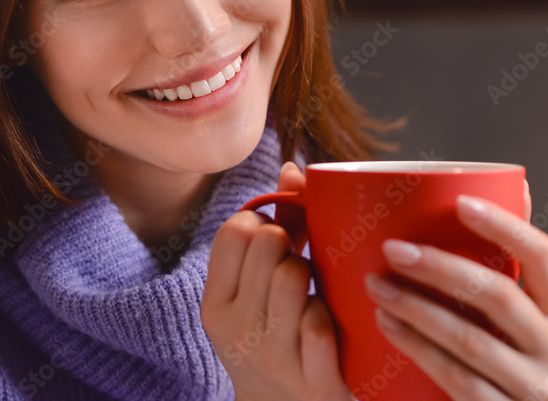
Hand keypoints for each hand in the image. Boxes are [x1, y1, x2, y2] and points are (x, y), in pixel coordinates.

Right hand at [202, 161, 352, 400]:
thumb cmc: (278, 338)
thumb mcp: (257, 295)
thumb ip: (274, 231)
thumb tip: (293, 168)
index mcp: (216, 304)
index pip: (235, 230)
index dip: (266, 220)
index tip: (283, 234)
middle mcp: (234, 329)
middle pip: (268, 243)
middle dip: (294, 242)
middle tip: (303, 260)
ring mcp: (270, 357)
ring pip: (292, 275)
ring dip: (313, 273)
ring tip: (316, 289)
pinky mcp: (310, 382)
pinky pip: (319, 322)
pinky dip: (329, 313)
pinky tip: (331, 321)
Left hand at [364, 181, 547, 399]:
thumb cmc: (483, 359)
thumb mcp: (494, 315)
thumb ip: (491, 263)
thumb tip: (492, 183)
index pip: (543, 256)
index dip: (505, 226)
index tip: (460, 202)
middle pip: (501, 296)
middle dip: (442, 268)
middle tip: (391, 249)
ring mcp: (534, 389)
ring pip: (473, 341)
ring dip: (417, 308)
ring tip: (374, 285)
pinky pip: (458, 379)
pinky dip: (417, 348)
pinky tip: (385, 324)